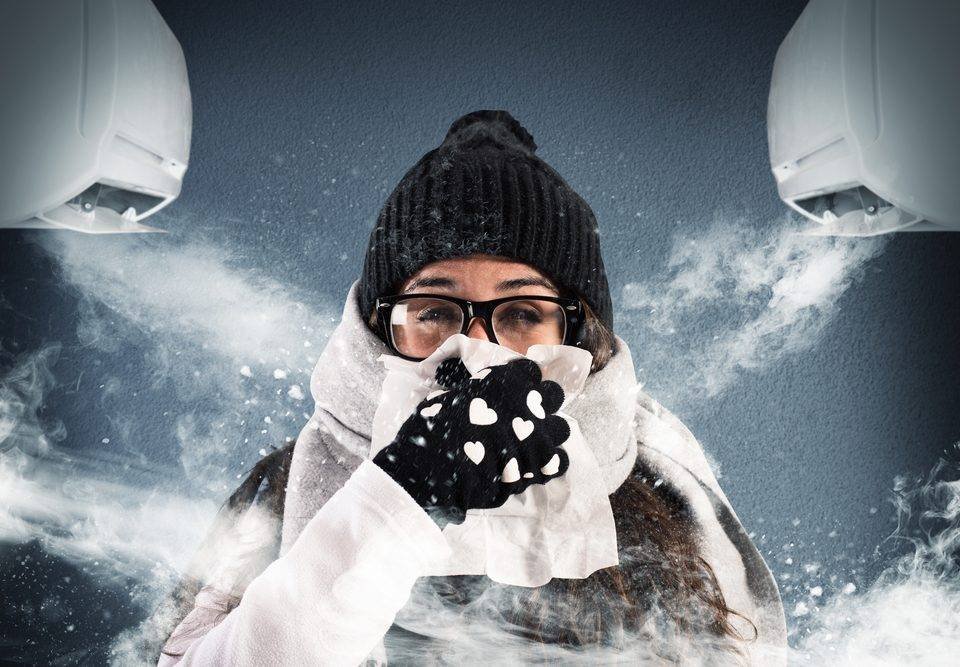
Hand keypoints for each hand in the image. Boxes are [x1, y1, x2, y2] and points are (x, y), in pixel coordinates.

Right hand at [373, 356, 570, 529]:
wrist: (437, 465)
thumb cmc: (436, 427)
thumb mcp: (451, 397)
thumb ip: (475, 394)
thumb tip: (474, 398)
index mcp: (508, 378)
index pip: (530, 371)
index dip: (522, 385)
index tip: (512, 397)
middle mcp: (531, 400)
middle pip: (553, 395)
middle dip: (541, 405)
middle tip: (524, 421)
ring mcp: (541, 431)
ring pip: (562, 427)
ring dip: (548, 435)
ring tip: (530, 447)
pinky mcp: (544, 462)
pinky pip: (560, 460)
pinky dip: (550, 465)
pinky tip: (533, 468)